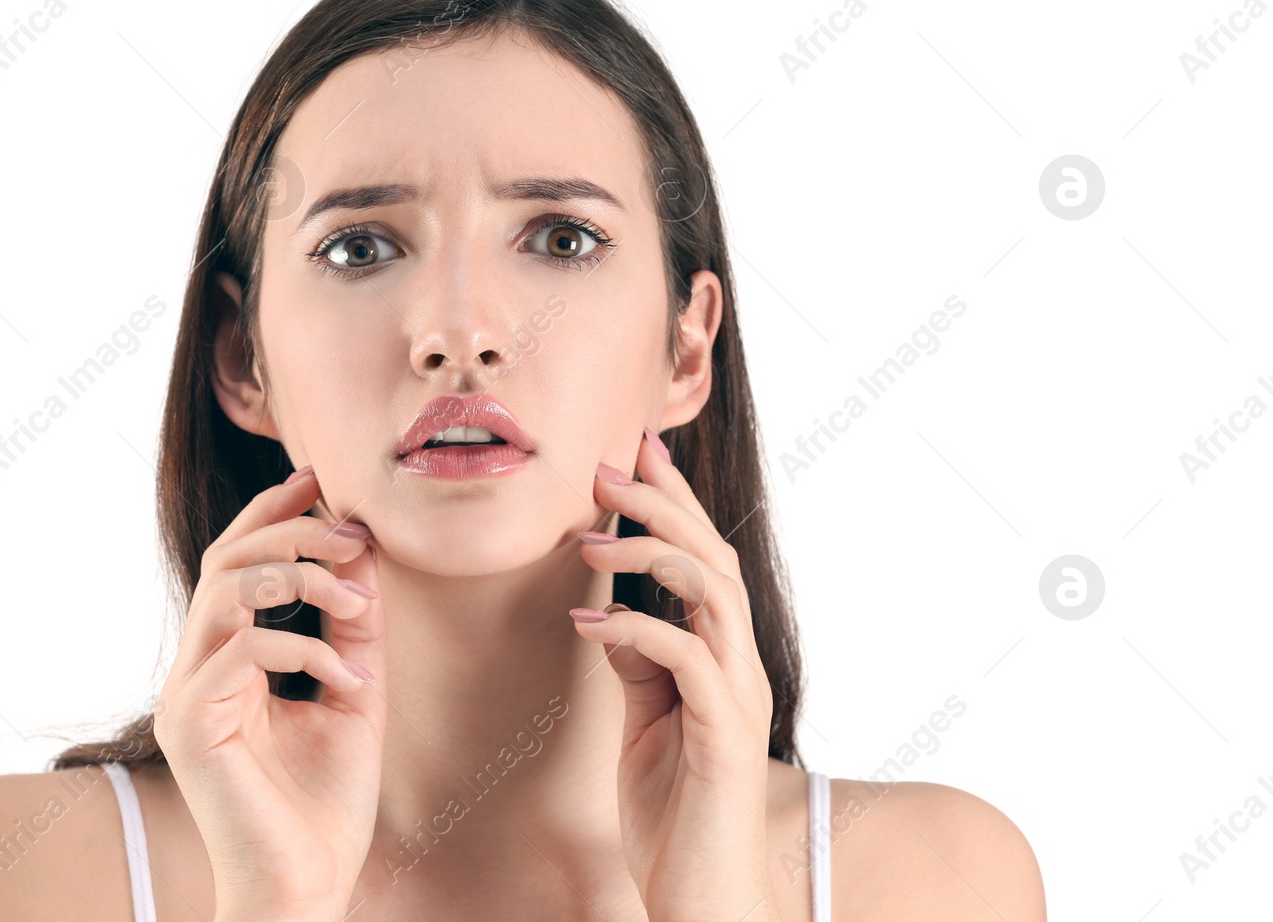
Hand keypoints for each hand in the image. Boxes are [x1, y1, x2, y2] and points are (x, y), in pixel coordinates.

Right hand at [153, 467, 386, 921]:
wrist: (308, 883)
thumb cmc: (325, 802)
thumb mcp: (353, 690)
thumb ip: (351, 625)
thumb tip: (361, 547)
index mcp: (225, 659)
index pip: (237, 563)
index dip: (274, 515)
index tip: (323, 485)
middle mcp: (196, 669)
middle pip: (227, 560)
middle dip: (293, 532)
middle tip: (353, 534)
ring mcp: (185, 695)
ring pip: (226, 591)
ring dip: (302, 580)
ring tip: (357, 603)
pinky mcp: (189, 724)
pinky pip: (243, 650)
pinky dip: (306, 648)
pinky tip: (350, 675)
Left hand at [570, 428, 778, 921]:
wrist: (704, 901)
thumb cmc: (675, 817)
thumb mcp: (645, 724)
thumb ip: (638, 666)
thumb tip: (610, 611)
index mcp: (721, 659)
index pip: (702, 559)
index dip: (672, 500)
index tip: (634, 450)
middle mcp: (739, 667)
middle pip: (714, 557)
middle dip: (661, 503)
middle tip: (606, 467)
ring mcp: (736, 698)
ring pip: (713, 593)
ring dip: (651, 554)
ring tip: (592, 539)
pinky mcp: (722, 734)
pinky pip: (685, 658)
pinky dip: (636, 628)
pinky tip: (589, 619)